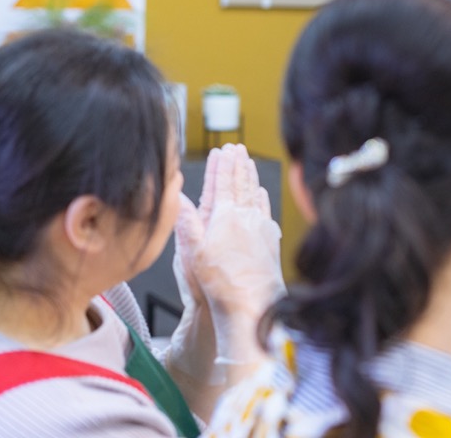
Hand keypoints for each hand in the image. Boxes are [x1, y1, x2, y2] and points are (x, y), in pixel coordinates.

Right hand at [176, 144, 283, 358]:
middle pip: (242, 183)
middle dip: (238, 163)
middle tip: (238, 147)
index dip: (222, 164)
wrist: (253, 303)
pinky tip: (262, 194)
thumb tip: (179, 196)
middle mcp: (246, 216)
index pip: (223, 182)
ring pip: (255, 193)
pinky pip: (266, 210)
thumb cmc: (221, 282)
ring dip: (251, 176)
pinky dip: (263, 198)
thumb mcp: (193, 251)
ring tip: (249, 162)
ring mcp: (261, 226)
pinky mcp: (271, 239)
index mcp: (225, 216)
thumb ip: (187, 221)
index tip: (222, 149)